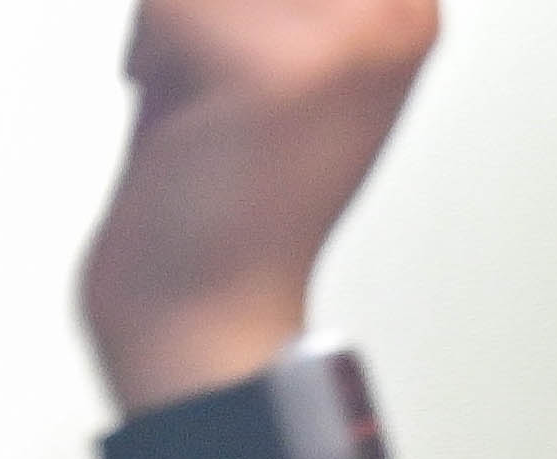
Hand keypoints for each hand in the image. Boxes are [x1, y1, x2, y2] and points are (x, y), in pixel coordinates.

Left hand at [80, 0, 439, 418]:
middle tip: (213, 78)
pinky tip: (179, 126)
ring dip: (173, 29)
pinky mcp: (267, 69)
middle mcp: (395, 14)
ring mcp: (341, 38)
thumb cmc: (228, 208)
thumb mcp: (279, 65)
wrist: (207, 327)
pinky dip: (149, 62)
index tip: (240, 40)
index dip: (245, 1)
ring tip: (201, 106)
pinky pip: (168, 7)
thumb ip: (275, 5)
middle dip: (206, 8)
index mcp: (406, 10)